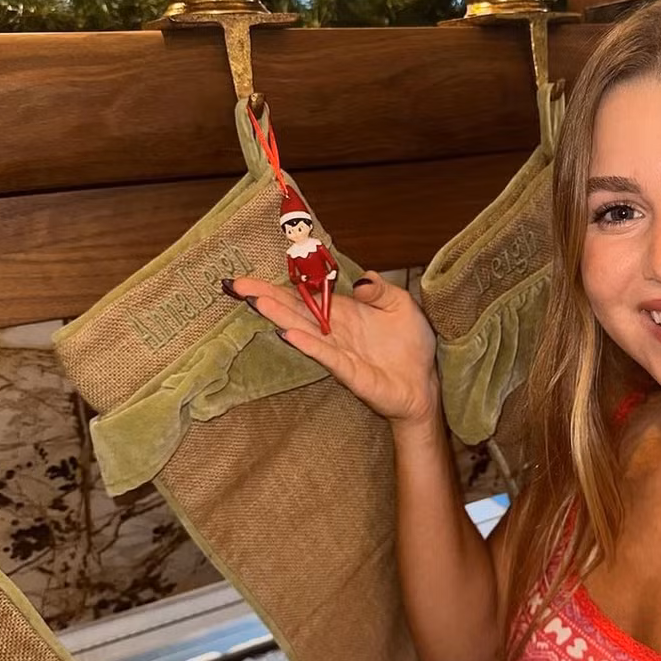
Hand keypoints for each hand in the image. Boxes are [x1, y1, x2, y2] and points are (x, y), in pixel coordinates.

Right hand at [227, 273, 439, 425]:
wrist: (423, 385)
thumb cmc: (411, 347)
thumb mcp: (401, 305)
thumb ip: (380, 289)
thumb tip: (361, 279)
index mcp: (344, 312)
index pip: (306, 295)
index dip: (281, 285)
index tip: (255, 275)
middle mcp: (334, 331)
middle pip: (295, 310)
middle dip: (267, 296)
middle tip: (236, 284)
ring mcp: (338, 351)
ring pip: (304, 330)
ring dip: (281, 316)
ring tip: (257, 301)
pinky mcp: (350, 372)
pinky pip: (326, 355)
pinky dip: (308, 344)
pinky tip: (289, 335)